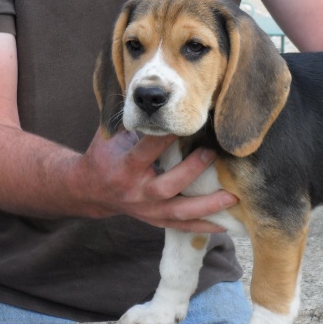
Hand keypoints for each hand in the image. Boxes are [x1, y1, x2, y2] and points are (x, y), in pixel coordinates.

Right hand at [81, 129, 237, 231]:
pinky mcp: (156, 220)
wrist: (90, 190)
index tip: (184, 122)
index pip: (146, 151)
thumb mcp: (110, 135)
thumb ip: (132, 120)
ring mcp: (147, 211)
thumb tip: (155, 96)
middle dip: (190, 171)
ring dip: (207, 206)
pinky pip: (182, 227)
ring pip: (179, 212)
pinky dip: (204, 226)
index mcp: (124, 168)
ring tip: (232, 198)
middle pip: (166, 187)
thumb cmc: (104, 155)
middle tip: (212, 154)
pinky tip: (227, 224)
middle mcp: (136, 193)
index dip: (165, 137)